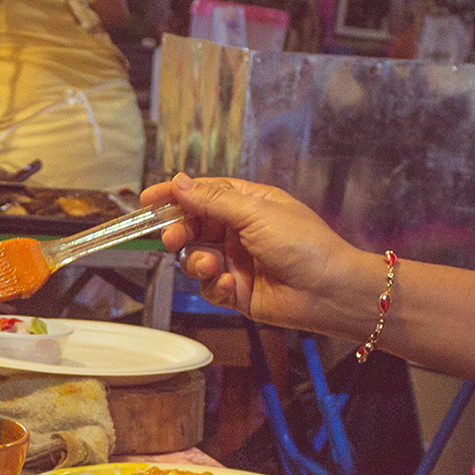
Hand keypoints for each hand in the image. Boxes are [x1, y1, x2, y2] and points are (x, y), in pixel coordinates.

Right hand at [139, 173, 378, 333]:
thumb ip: (213, 201)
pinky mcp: (236, 290)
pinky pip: (208, 286)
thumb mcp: (256, 213)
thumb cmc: (304, 245)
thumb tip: (180, 183)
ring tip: (211, 267)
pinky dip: (213, 285)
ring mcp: (237, 261)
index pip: (203, 194)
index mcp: (248, 204)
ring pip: (195, 258)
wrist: (327, 290)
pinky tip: (228, 284)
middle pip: (193, 227)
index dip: (175, 196)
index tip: (148, 200)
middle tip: (172, 237)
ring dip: (197, 261)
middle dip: (180, 232)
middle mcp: (239, 231)